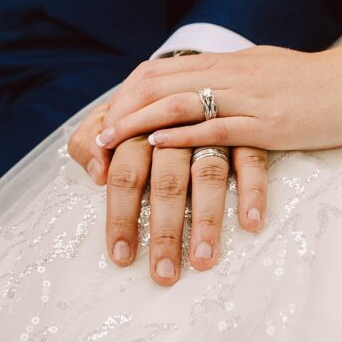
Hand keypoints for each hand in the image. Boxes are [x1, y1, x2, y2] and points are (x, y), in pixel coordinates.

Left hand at [68, 104, 267, 285]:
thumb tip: (95, 173)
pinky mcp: (253, 126)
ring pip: (209, 172)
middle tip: (163, 274)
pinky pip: (252, 159)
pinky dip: (251, 190)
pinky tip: (249, 223)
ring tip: (202, 261)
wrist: (219, 66)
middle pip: (167, 178)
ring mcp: (217, 122)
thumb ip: (88, 138)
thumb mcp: (115, 114)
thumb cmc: (155, 102)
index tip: (120, 254)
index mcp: (140, 119)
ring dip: (206, 219)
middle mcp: (178, 120)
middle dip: (163, 229)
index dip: (120, 212)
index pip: (125, 168)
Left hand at [94, 45, 341, 151]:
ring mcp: (249, 97)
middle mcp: (230, 73)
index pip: (160, 70)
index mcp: (226, 62)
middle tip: (95, 140)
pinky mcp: (270, 123)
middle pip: (159, 82)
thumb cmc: (314, 85)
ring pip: (180, 102)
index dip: (127, 95)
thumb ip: (228, 82)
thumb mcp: (262, 75)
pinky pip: (219, 127)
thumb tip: (196, 96)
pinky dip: (183, 137)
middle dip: (120, 110)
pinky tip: (159, 147)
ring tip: (111, 145)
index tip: (105, 121)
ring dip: (138, 123)